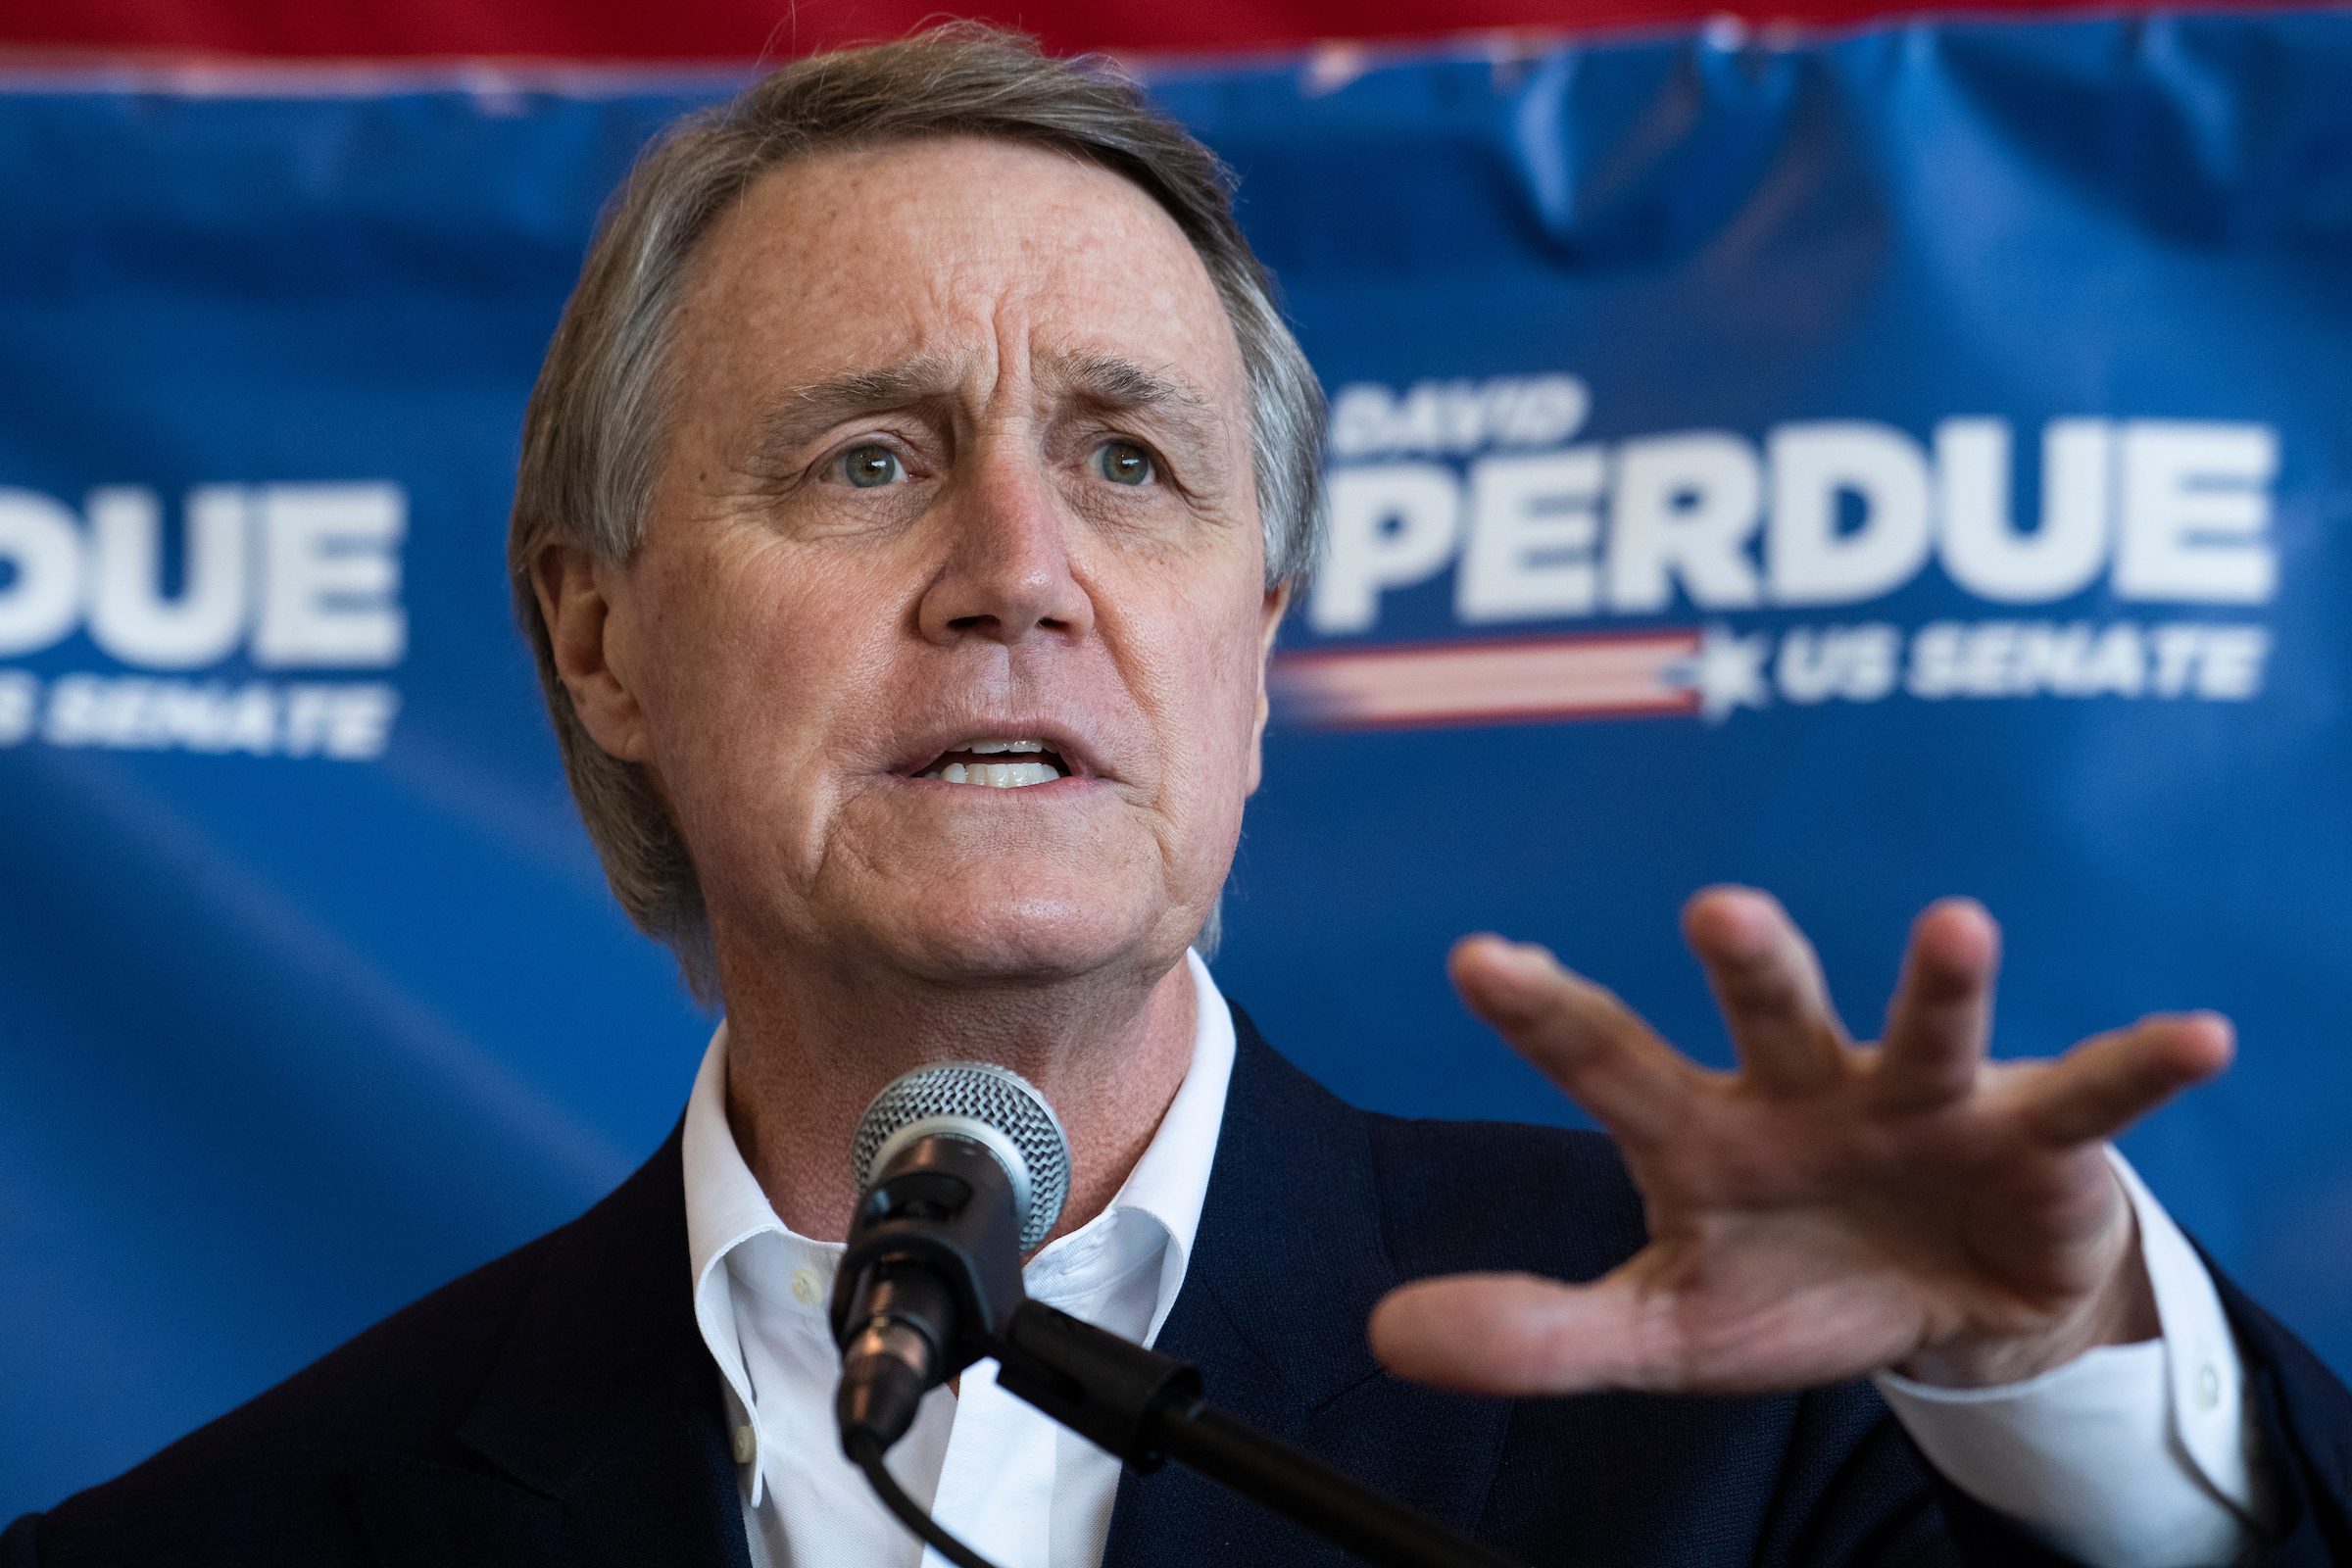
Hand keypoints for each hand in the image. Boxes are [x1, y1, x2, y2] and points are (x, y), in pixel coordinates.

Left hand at [1368, 889, 2232, 1396]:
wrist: (1938, 1303)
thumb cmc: (1787, 1280)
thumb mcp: (1664, 1326)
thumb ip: (1538, 1329)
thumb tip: (1386, 1336)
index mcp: (1700, 1126)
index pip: (1605, 1059)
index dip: (1543, 1011)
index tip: (1476, 957)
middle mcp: (1803, 1085)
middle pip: (1769, 1014)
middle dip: (1751, 964)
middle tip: (1716, 909)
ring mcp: (1920, 1099)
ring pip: (1923, 1030)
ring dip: (1939, 984)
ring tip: (1958, 927)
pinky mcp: (2030, 1135)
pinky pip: (2085, 1097)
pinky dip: (2137, 1068)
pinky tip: (2194, 1039)